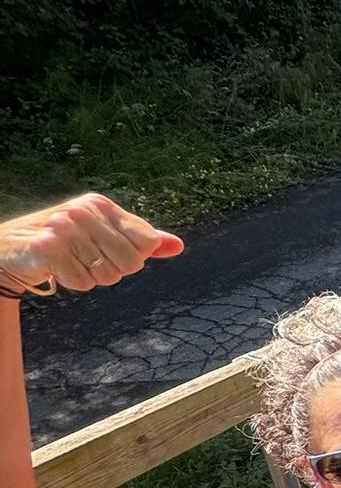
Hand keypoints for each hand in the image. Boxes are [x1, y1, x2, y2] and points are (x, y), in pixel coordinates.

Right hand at [0, 194, 183, 292]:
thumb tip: (178, 246)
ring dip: (90, 277)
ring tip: (71, 262)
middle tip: (87, 261)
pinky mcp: (49, 247)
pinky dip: (73, 283)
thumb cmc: (63, 243)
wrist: (10, 248)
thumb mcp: (103, 235)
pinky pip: (83, 282)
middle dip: (112, 271)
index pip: (147, 242)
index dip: (134, 257)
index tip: (109, 252)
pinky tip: (57, 269)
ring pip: (107, 276)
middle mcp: (84, 211)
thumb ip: (140, 241)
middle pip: (131, 262)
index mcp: (101, 205)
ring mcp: (65, 227)